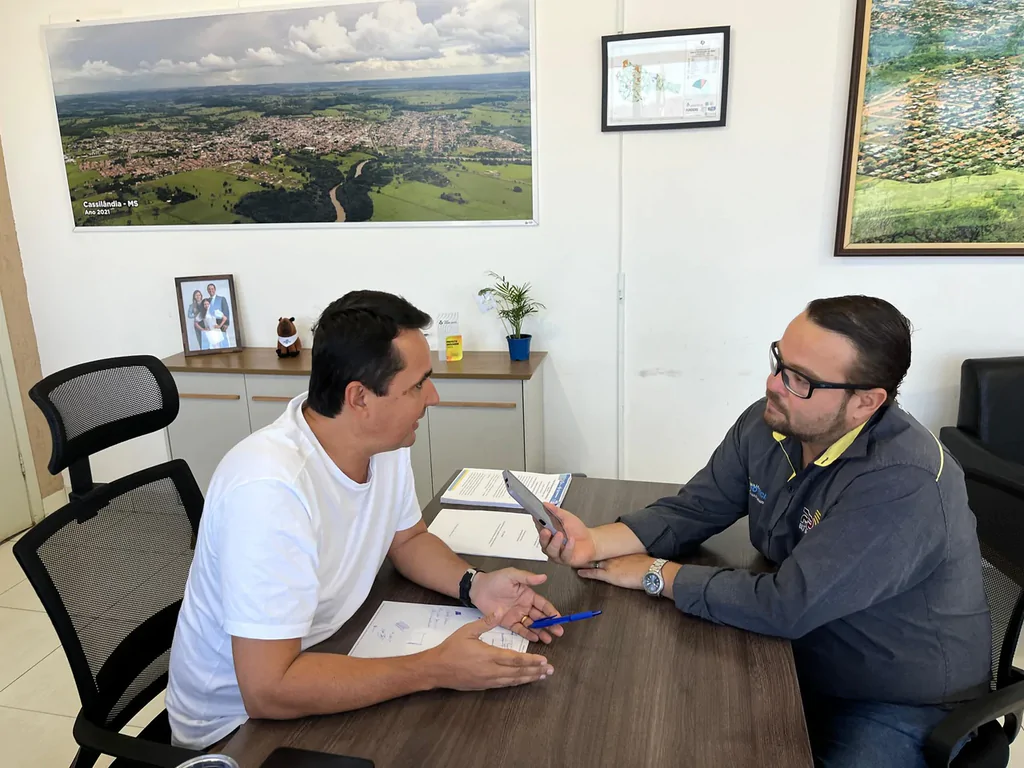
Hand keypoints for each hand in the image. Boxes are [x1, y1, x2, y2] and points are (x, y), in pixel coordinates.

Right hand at [427, 611, 553, 690]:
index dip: (531, 660)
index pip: (516, 659)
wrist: (436, 669)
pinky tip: (522, 681)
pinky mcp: (484, 686)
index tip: (544, 660)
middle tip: (550, 671)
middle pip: (518, 672)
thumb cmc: (452, 648)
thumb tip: (501, 609)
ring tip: (541, 677)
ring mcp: (488, 680)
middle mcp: (492, 670)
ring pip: (513, 680)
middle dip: (535, 671)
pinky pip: (504, 685)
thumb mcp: (468, 630)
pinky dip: (516, 682)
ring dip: (528, 678)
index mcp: (489, 655)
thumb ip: (486, 621)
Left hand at [470, 569, 564, 643]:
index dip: (551, 611)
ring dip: (541, 631)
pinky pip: (520, 630)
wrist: (478, 589)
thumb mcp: (512, 575)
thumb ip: (528, 578)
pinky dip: (528, 634)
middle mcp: (525, 606)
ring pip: (532, 625)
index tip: (559, 618)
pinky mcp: (508, 622)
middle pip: (541, 617)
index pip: (543, 604)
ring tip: (549, 639)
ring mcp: (517, 615)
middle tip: (558, 632)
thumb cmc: (495, 580)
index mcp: (528, 595)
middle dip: (550, 624)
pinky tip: (535, 638)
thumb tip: (543, 576)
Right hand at [536, 504, 597, 568]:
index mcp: (549, 533)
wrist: (591, 541)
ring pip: (551, 551)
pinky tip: (571, 540)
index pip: (540, 528)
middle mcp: (550, 545)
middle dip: (543, 536)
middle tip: (546, 530)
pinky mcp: (566, 560)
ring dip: (555, 542)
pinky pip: (564, 555)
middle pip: (543, 542)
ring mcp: (557, 553)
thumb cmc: (577, 530)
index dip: (537, 523)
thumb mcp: (567, 517)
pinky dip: (568, 547)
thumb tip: (546, 504)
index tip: (537, 518)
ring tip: (560, 534)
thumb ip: (556, 511)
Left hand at [578, 554, 657, 589]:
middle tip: (579, 551)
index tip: (593, 549)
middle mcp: (614, 557)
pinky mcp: (610, 575)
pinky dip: (586, 573)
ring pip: (594, 562)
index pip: (607, 551)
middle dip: (589, 554)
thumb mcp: (641, 560)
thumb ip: (635, 559)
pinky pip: (594, 573)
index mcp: (621, 553)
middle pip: (598, 555)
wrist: (651, 572)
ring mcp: (611, 565)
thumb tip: (635, 562)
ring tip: (575, 560)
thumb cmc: (649, 567)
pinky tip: (579, 572)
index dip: (599, 551)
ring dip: (585, 562)